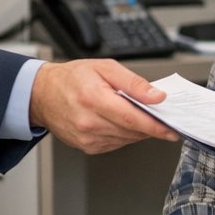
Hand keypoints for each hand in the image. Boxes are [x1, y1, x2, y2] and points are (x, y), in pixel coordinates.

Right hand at [28, 60, 178, 153]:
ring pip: (126, 139)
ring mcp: (86, 138)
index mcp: (93, 99)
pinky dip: (124, 134)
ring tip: (136, 114)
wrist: (42, 94)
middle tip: (161, 116)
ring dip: (137, 130)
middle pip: (131, 131)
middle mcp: (88, 122)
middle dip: (150, 126)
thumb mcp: (105, 67)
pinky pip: (116, 143)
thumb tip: (156, 96)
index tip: (172, 130)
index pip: (131, 118)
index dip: (155, 126)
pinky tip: (120, 121)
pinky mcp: (86, 147)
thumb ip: (133, 83)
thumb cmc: (73, 78)